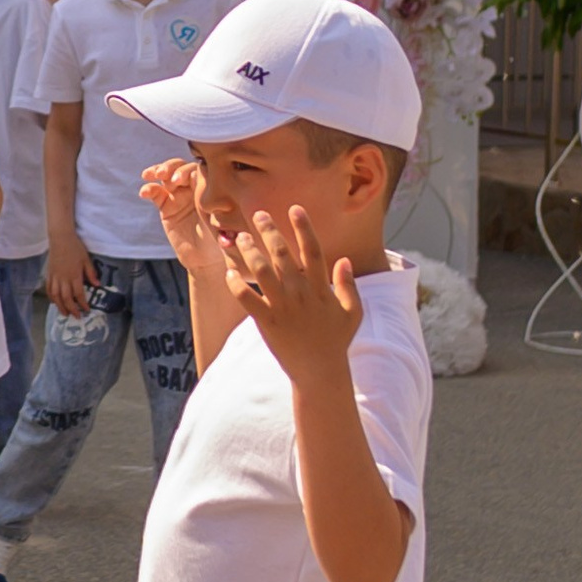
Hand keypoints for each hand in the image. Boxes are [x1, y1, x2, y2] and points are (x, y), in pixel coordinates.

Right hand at [46, 233, 97, 319]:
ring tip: (65, 313)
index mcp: (74, 275)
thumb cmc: (75, 247)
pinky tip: (54, 302)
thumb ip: (91, 273)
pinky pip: (48, 288)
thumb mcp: (86, 259)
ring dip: (60, 306)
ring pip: (56, 296)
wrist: (60, 238)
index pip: (78, 294)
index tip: (87, 310)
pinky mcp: (49, 274)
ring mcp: (55, 277)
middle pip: (66, 298)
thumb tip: (97, 285)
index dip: (83, 304)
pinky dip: (51, 297)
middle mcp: (63, 278)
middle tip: (76, 317)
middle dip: (72, 309)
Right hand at [139, 156, 231, 278]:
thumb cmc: (221, 239)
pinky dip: (149, 190)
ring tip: (151, 175)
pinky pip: (156, 193)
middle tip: (164, 175)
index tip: (180, 181)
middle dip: (171, 168)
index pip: (196, 169)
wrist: (207, 259)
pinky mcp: (166, 206)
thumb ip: (213, 206)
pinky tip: (144, 192)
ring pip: (167, 176)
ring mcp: (179, 195)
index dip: (186, 171)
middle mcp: (193, 187)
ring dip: (158, 171)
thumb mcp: (218, 220)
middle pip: (180, 167)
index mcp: (209, 187)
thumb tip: (210, 193)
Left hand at [213, 203, 365, 390]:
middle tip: (258, 214)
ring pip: (262, 272)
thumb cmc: (336, 341)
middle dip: (269, 231)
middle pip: (282, 255)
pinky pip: (247, 299)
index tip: (294, 209)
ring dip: (249, 252)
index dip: (304, 228)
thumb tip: (344, 260)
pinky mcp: (267, 323)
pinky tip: (229, 273)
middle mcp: (301, 294)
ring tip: (240, 238)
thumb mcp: (352, 313)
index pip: (313, 251)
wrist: (320, 372)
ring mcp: (283, 308)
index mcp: (321, 289)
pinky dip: (237, 285)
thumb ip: (348, 286)